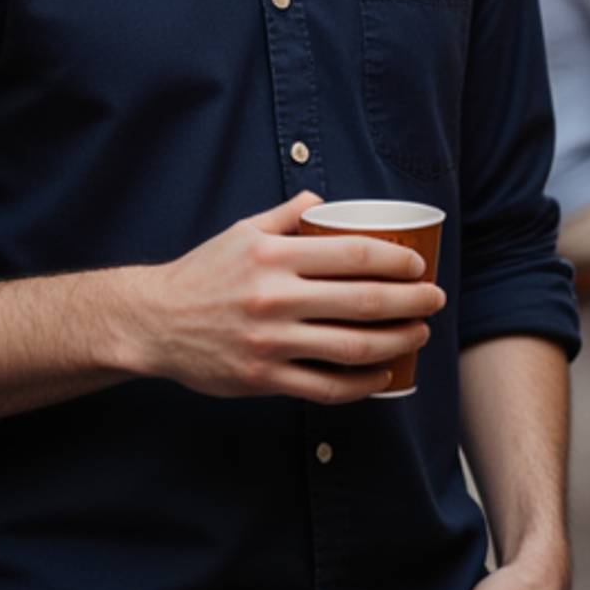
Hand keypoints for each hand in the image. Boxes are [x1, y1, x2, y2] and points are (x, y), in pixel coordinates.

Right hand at [128, 194, 445, 406]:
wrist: (155, 322)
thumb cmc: (202, 273)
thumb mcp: (240, 232)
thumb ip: (284, 217)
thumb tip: (323, 202)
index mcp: (274, 254)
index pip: (353, 254)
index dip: (396, 260)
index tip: (418, 264)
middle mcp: (275, 297)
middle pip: (363, 301)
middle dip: (411, 301)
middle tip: (434, 299)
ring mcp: (271, 342)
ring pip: (352, 347)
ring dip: (396, 342)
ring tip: (418, 334)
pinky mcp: (264, 379)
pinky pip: (326, 386)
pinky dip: (362, 384)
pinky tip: (383, 376)